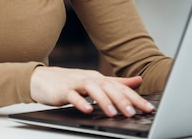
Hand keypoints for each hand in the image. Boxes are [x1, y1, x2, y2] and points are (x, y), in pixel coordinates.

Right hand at [30, 66, 154, 116]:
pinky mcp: (63, 90)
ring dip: (103, 101)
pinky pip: (73, 95)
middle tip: (132, 112)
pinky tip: (87, 109)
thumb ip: (117, 83)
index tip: (147, 108)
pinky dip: (80, 102)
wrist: (43, 79)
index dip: (135, 97)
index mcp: (100, 79)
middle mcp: (90, 79)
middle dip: (121, 100)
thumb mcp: (96, 82)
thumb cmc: (70, 82)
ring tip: (112, 113)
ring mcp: (76, 83)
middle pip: (108, 87)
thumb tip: (138, 80)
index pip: (121, 87)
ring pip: (93, 89)